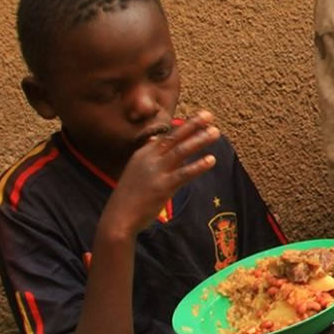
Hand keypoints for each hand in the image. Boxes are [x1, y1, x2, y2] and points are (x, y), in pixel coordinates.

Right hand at [99, 113, 223, 242]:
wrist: (118, 218)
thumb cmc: (128, 197)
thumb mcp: (135, 170)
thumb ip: (147, 155)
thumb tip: (154, 140)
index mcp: (143, 154)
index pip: (166, 136)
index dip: (184, 126)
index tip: (199, 117)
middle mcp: (149, 159)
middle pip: (174, 138)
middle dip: (193, 125)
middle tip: (209, 115)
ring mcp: (156, 172)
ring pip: (181, 151)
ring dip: (199, 140)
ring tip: (215, 132)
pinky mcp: (163, 187)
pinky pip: (184, 173)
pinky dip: (198, 165)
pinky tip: (211, 159)